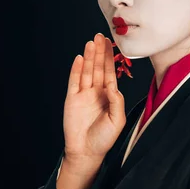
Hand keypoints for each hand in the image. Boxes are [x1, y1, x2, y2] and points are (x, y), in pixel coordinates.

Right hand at [63, 33, 125, 160]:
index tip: (112, 45)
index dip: (111, 59)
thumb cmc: (104, 139)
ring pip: (87, 72)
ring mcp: (84, 95)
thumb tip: (113, 85)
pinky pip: (74, 81)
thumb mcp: (117, 121)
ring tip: (91, 43)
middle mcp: (96, 93)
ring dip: (89, 57)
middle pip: (98, 68)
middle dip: (99, 53)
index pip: (110, 73)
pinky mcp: (72, 99)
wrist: (86, 152)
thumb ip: (117, 102)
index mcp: (109, 96)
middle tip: (100, 37)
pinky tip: (80, 58)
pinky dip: (77, 70)